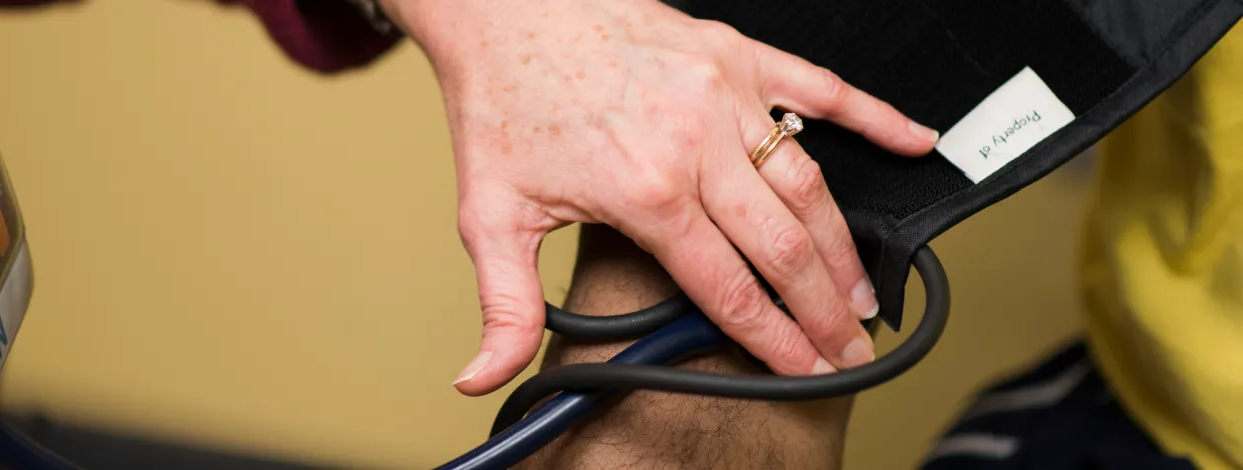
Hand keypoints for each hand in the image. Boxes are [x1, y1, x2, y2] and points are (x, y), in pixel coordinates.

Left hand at [381, 0, 938, 395]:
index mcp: (645, 190)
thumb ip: (505, 306)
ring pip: (809, 184)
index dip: (774, 338)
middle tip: (850, 346)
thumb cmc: (504, 103)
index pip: (728, 286)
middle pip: (784, 246)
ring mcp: (724, 94)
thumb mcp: (490, 215)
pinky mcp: (735, 54)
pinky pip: (821, 89)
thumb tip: (486, 373)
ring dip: (844, 244)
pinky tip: (914, 141)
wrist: (506, 12)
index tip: (805, 367)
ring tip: (864, 290)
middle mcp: (694, 143)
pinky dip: (874, 118)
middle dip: (824, 309)